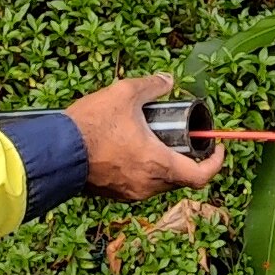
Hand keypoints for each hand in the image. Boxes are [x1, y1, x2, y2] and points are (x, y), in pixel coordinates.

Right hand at [67, 74, 224, 201]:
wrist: (55, 151)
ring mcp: (130, 193)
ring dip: (162, 162)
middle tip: (182, 136)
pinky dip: (143, 168)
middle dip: (187, 157)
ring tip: (152, 139)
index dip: (217, 163)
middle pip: (180, 177)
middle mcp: (148, 184)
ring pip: (158, 181)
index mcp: (158, 164)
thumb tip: (167, 80)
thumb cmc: (91, 127)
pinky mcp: (113, 194)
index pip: (201, 176)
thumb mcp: (124, 94)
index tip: (218, 149)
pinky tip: (130, 149)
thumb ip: (151, 86)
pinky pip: (138, 184)